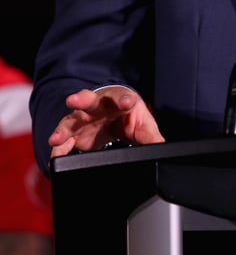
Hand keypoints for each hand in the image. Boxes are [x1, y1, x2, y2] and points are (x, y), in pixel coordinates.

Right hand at [48, 86, 165, 157]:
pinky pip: (64, 142)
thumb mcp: (143, 125)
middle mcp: (98, 106)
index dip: (125, 100)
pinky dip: (59, 150)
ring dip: (63, 129)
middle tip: (74, 100)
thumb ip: (151, 136)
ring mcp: (84, 118)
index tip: (128, 103)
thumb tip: (163, 149)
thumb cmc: (129, 116)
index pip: (123, 97)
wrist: (113, 117)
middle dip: (81, 100)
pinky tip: (54, 157)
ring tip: (56, 138)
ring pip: (71, 121)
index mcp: (119, 99)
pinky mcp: (75, 133)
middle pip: (89, 100)